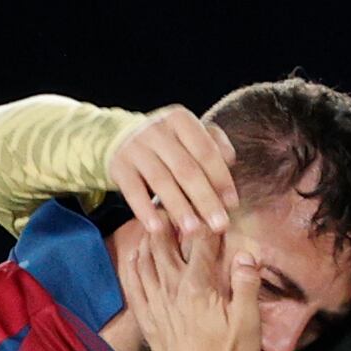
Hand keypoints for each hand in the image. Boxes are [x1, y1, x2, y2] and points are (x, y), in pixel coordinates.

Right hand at [109, 105, 231, 234]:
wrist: (119, 137)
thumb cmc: (167, 143)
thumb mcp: (188, 135)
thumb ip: (212, 145)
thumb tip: (229, 161)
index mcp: (181, 120)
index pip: (205, 150)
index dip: (220, 178)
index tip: (232, 204)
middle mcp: (157, 130)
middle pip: (186, 168)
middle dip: (205, 199)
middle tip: (219, 225)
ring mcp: (135, 147)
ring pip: (161, 180)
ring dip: (178, 207)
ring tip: (193, 230)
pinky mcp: (118, 166)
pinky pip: (133, 190)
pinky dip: (145, 210)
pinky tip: (157, 228)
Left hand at [118, 204, 262, 350]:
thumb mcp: (248, 323)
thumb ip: (246, 284)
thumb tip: (247, 252)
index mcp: (198, 288)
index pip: (200, 245)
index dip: (205, 223)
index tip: (208, 206)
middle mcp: (172, 291)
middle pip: (165, 247)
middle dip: (168, 222)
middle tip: (168, 202)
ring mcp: (156, 306)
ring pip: (146, 263)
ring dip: (148, 239)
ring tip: (150, 221)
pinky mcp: (148, 322)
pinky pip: (134, 288)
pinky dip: (133, 268)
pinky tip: (134, 256)